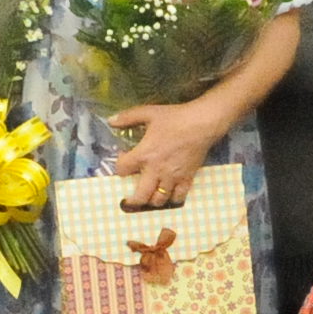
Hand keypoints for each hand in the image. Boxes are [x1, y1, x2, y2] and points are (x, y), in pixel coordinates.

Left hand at [109, 98, 230, 208]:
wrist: (201, 124)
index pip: (123, 170)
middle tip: (130, 199)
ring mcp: (172, 177)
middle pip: (140, 196)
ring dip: (152, 200)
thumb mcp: (148, 113)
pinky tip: (169, 194)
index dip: (120, 166)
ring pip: (159, 200)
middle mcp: (156, 170)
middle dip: (133, 200)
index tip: (124, 158)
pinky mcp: (186, 178)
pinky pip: (178, 197)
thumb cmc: (175, 118)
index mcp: (144, 155)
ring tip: (149, 195)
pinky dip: (172, 198)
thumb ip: (127, 118)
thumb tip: (111, 121)